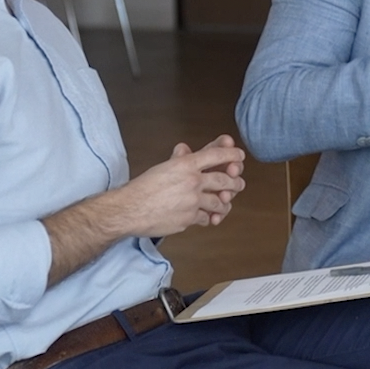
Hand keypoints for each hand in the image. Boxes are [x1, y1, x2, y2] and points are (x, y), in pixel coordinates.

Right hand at [43, 135, 246, 285]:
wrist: (129, 210)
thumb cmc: (142, 187)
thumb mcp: (162, 168)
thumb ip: (178, 160)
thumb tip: (185, 149)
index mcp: (186, 164)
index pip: (216, 155)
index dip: (232, 155)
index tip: (240, 156)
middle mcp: (193, 181)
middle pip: (225, 180)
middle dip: (235, 182)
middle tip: (238, 184)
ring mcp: (193, 202)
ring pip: (220, 202)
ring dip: (225, 202)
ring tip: (226, 202)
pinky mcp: (189, 219)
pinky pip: (207, 218)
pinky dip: (210, 217)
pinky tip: (210, 216)